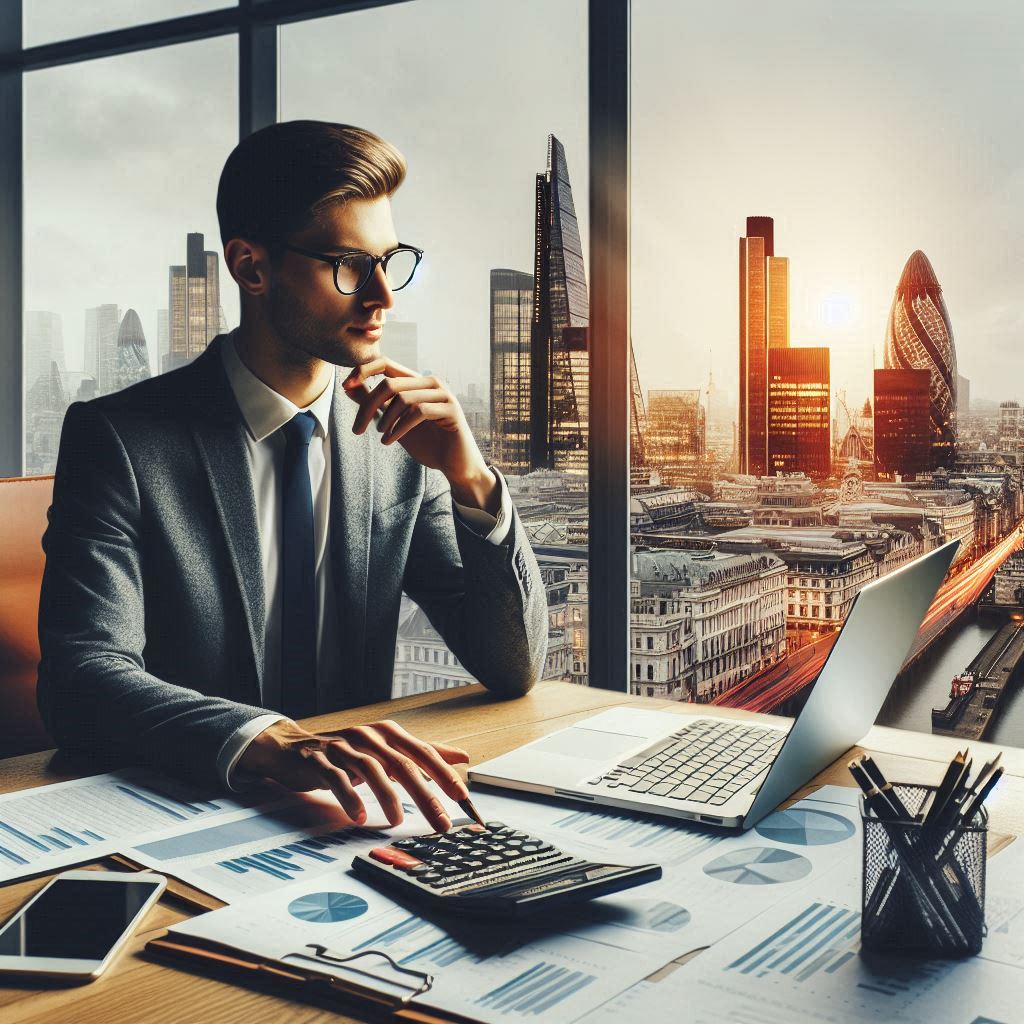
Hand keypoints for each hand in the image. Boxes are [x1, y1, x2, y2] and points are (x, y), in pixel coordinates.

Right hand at [236, 718, 469, 831]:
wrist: (293, 747)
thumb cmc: (346, 751)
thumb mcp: (386, 749)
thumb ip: (423, 753)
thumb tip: (462, 756)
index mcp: (388, 733)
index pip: (423, 752)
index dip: (444, 774)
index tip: (462, 797)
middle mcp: (369, 736)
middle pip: (402, 763)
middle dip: (425, 794)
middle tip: (441, 821)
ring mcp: (343, 747)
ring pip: (371, 770)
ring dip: (388, 797)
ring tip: (398, 820)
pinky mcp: (320, 760)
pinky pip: (337, 779)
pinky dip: (350, 798)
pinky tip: (359, 817)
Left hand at [343, 357, 498, 513]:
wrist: (454, 465)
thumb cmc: (426, 443)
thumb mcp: (393, 422)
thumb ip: (375, 404)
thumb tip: (349, 386)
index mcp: (417, 381)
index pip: (385, 363)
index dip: (363, 371)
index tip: (345, 387)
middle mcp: (431, 382)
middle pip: (389, 384)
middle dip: (368, 406)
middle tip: (357, 429)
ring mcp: (443, 394)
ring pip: (403, 398)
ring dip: (385, 420)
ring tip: (381, 436)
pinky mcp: (451, 410)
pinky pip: (418, 412)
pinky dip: (399, 428)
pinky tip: (390, 441)